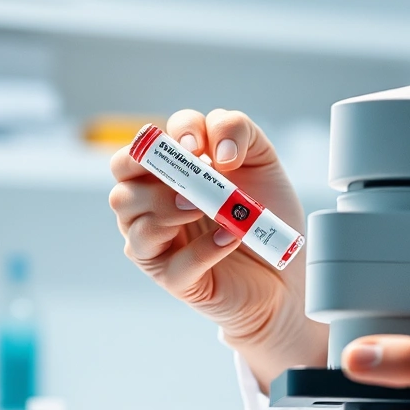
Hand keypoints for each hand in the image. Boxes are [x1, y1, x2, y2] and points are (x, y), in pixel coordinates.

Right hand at [108, 109, 326, 386]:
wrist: (289, 267)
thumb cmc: (266, 210)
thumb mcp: (259, 157)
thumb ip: (236, 130)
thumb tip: (217, 150)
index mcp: (167, 173)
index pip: (141, 148)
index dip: (160, 141)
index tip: (198, 147)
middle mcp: (153, 206)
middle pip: (120, 185)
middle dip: (150, 177)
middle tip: (191, 181)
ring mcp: (158, 245)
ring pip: (134, 224)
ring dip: (170, 211)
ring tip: (212, 210)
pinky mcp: (175, 279)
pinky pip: (173, 265)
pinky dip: (203, 250)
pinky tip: (229, 239)